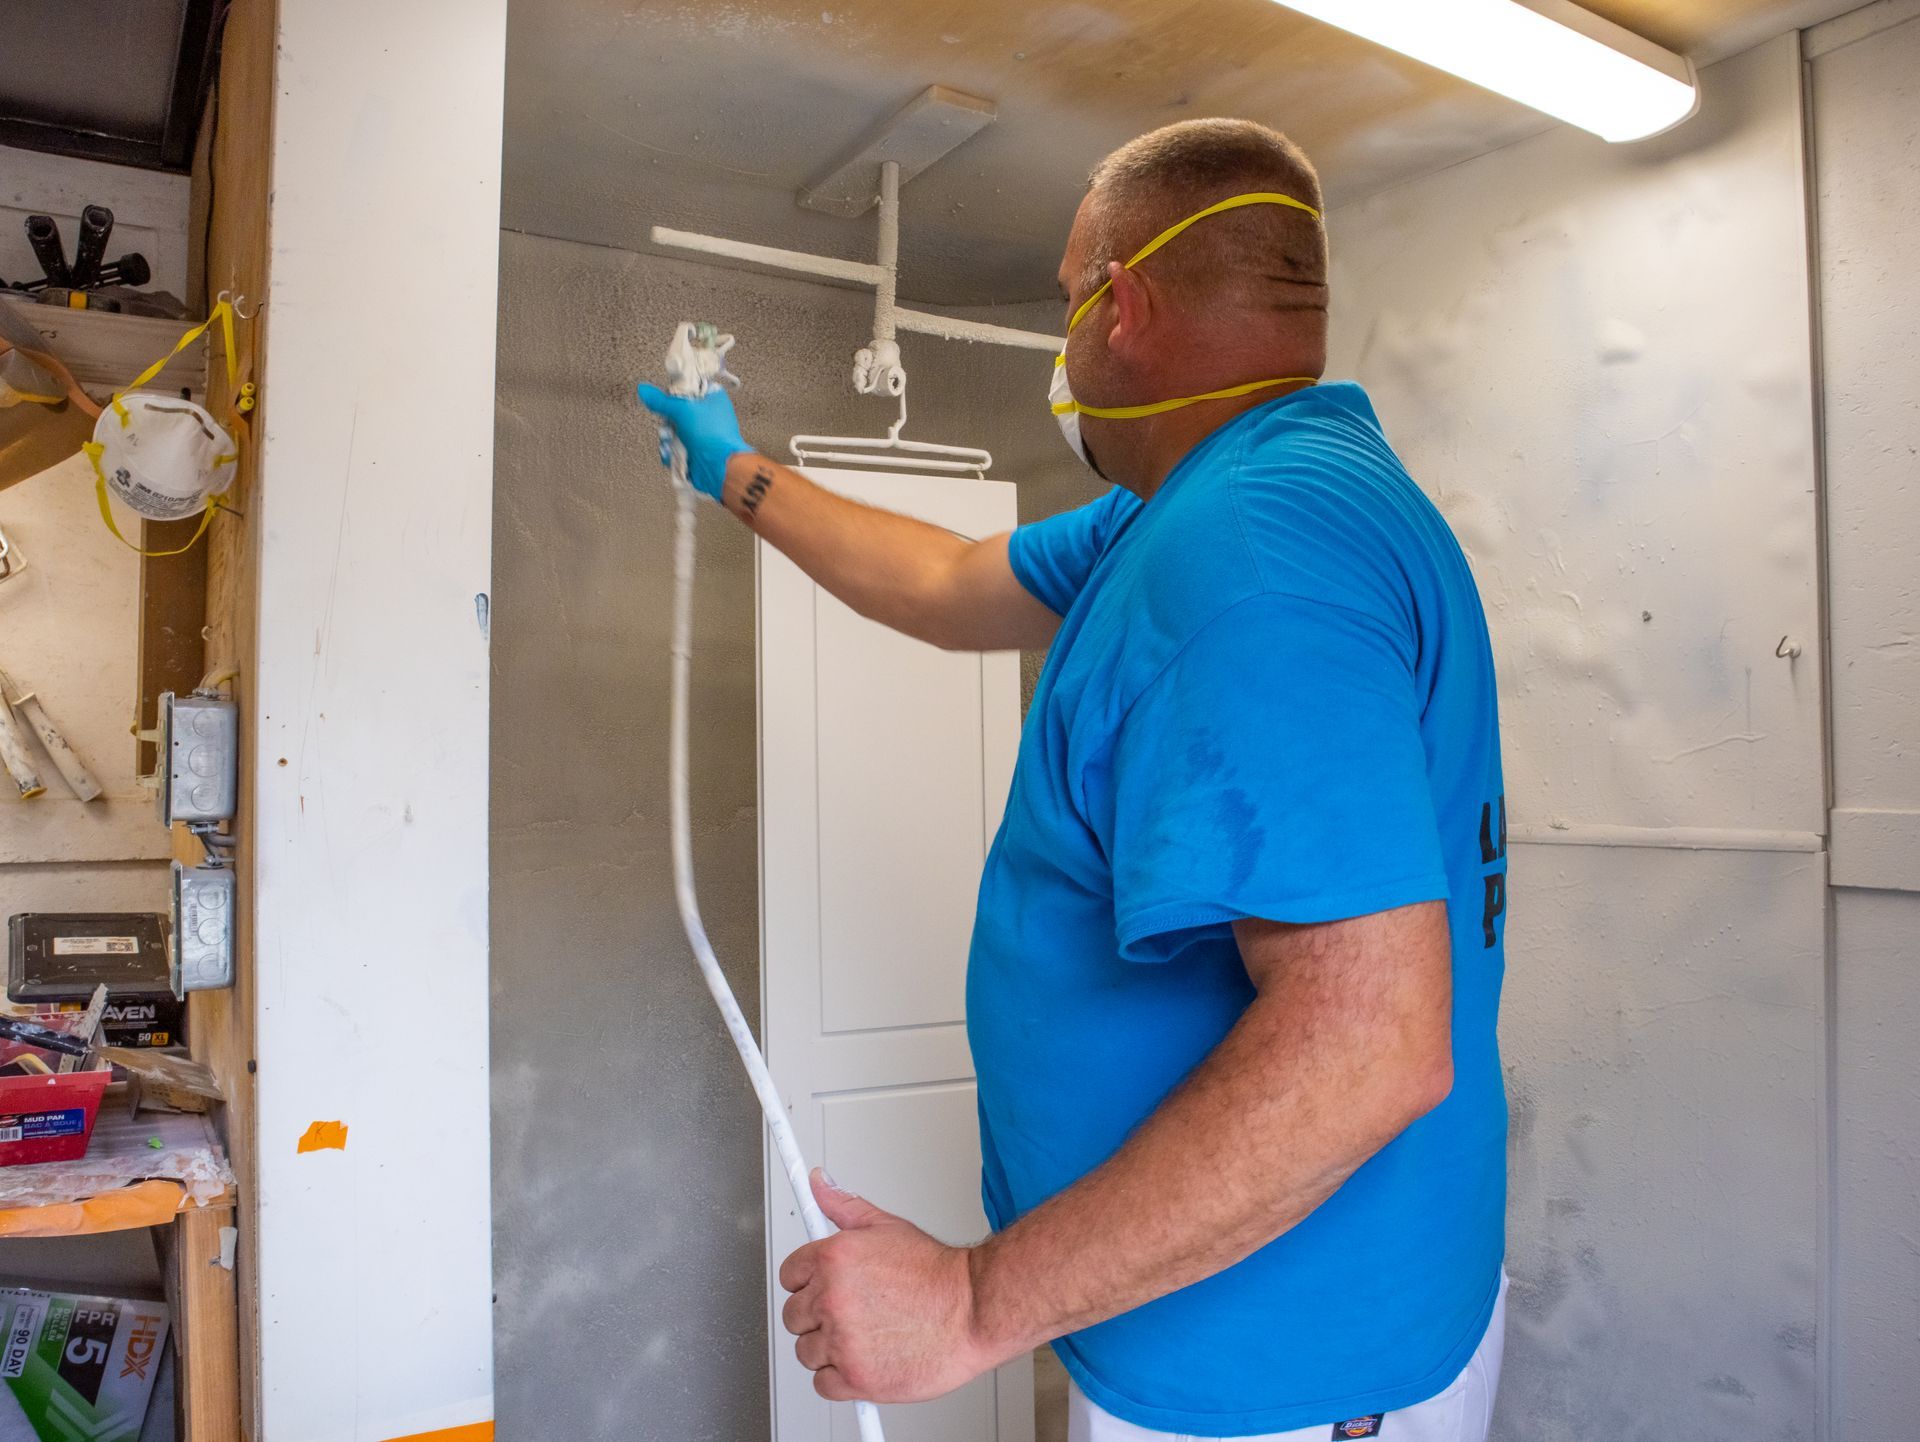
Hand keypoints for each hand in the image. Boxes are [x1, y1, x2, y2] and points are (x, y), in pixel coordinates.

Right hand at [635, 382, 749, 500]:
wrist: (720, 466)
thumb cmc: (712, 434)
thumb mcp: (683, 410)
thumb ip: (661, 401)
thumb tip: (644, 390)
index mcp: (711, 398)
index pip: (686, 387)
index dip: (674, 393)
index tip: (669, 400)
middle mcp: (706, 415)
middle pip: (675, 411)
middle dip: (668, 421)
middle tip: (671, 425)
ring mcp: (699, 434)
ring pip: (672, 431)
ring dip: (668, 438)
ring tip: (671, 441)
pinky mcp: (693, 451)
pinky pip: (674, 448)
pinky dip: (670, 451)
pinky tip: (671, 453)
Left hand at [778, 1170, 1008, 1403]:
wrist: (974, 1310)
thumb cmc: (936, 1274)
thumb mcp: (886, 1226)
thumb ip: (843, 1206)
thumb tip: (818, 1183)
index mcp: (833, 1259)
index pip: (789, 1275)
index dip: (807, 1284)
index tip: (822, 1290)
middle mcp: (832, 1299)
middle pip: (793, 1316)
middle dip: (818, 1317)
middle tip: (851, 1315)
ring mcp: (842, 1340)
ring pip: (806, 1352)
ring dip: (829, 1349)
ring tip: (865, 1337)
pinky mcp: (855, 1377)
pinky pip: (823, 1384)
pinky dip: (841, 1378)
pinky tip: (867, 1360)